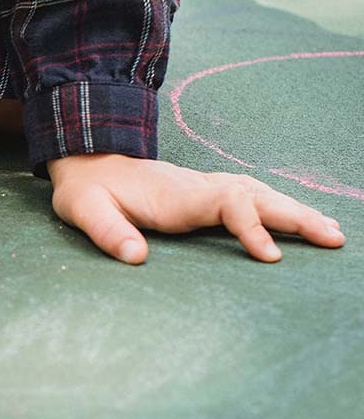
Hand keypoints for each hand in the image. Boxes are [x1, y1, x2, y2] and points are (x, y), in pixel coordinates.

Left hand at [46, 153, 345, 263]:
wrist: (86, 161)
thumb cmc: (85, 190)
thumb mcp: (84, 210)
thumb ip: (107, 232)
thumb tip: (135, 257)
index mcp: (176, 195)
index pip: (229, 204)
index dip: (252, 227)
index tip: (270, 257)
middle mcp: (198, 187)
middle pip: (258, 196)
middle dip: (297, 216)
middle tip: (335, 239)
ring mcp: (204, 189)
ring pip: (260, 194)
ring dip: (296, 211)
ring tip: (333, 233)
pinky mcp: (203, 195)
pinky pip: (251, 198)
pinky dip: (279, 207)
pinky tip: (299, 220)